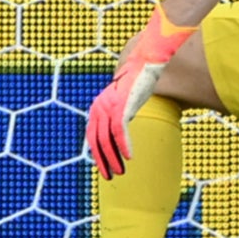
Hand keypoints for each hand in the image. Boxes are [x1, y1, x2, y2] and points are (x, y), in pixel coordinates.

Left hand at [85, 7, 194, 177]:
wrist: (146, 61)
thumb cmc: (138, 80)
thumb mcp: (125, 98)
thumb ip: (120, 112)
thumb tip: (121, 126)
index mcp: (98, 107)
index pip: (93, 136)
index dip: (98, 153)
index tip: (105, 167)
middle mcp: (99, 107)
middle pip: (97, 141)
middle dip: (103, 161)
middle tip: (110, 176)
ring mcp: (109, 107)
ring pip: (107, 139)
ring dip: (114, 158)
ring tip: (121, 171)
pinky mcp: (122, 106)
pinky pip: (120, 131)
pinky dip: (124, 145)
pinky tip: (130, 156)